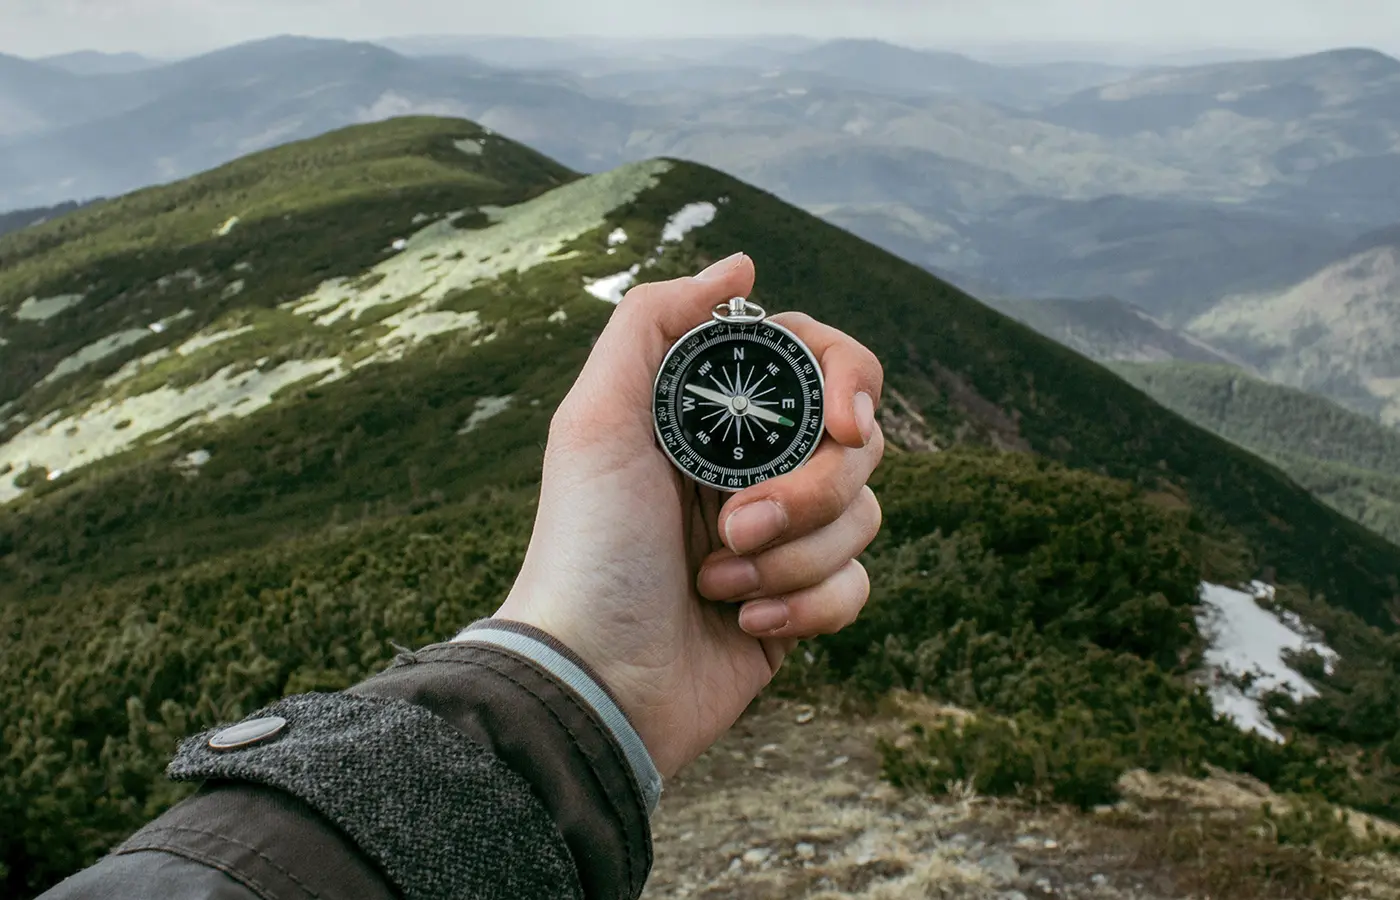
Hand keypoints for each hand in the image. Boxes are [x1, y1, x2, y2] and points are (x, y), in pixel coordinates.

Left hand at [493, 253, 884, 776]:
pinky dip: (807, 607)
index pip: (821, 366)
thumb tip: (743, 265)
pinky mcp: (799, 605)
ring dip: (792, 558)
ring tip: (717, 584)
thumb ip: (656, 322)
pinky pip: (857, 587)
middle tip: (734, 526)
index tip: (842, 423)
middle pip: (858, 445)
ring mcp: (781, 538)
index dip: (848, 384)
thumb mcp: (596, 418)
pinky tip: (744, 625)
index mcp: (715, 417)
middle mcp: (754, 468)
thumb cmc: (587, 547)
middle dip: (806, 492)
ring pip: (863, 517)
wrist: (593, 679)